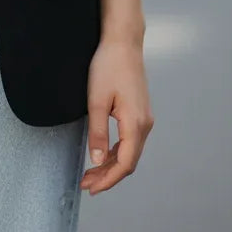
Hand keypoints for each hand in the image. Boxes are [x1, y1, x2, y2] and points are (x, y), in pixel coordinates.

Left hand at [80, 35, 153, 195]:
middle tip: (87, 184)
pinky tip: (102, 154)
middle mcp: (145, 124)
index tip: (91, 188)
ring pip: (130, 151)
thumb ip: (97, 133)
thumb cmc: (108, 66)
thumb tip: (96, 161)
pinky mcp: (140, 112)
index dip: (108, 180)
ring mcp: (144, 118)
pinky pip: (130, 140)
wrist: (123, 42)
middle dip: (108, 176)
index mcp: (136, 124)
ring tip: (91, 173)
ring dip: (111, 164)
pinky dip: (116, 151)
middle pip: (129, 161)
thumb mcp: (96, 100)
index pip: (124, 164)